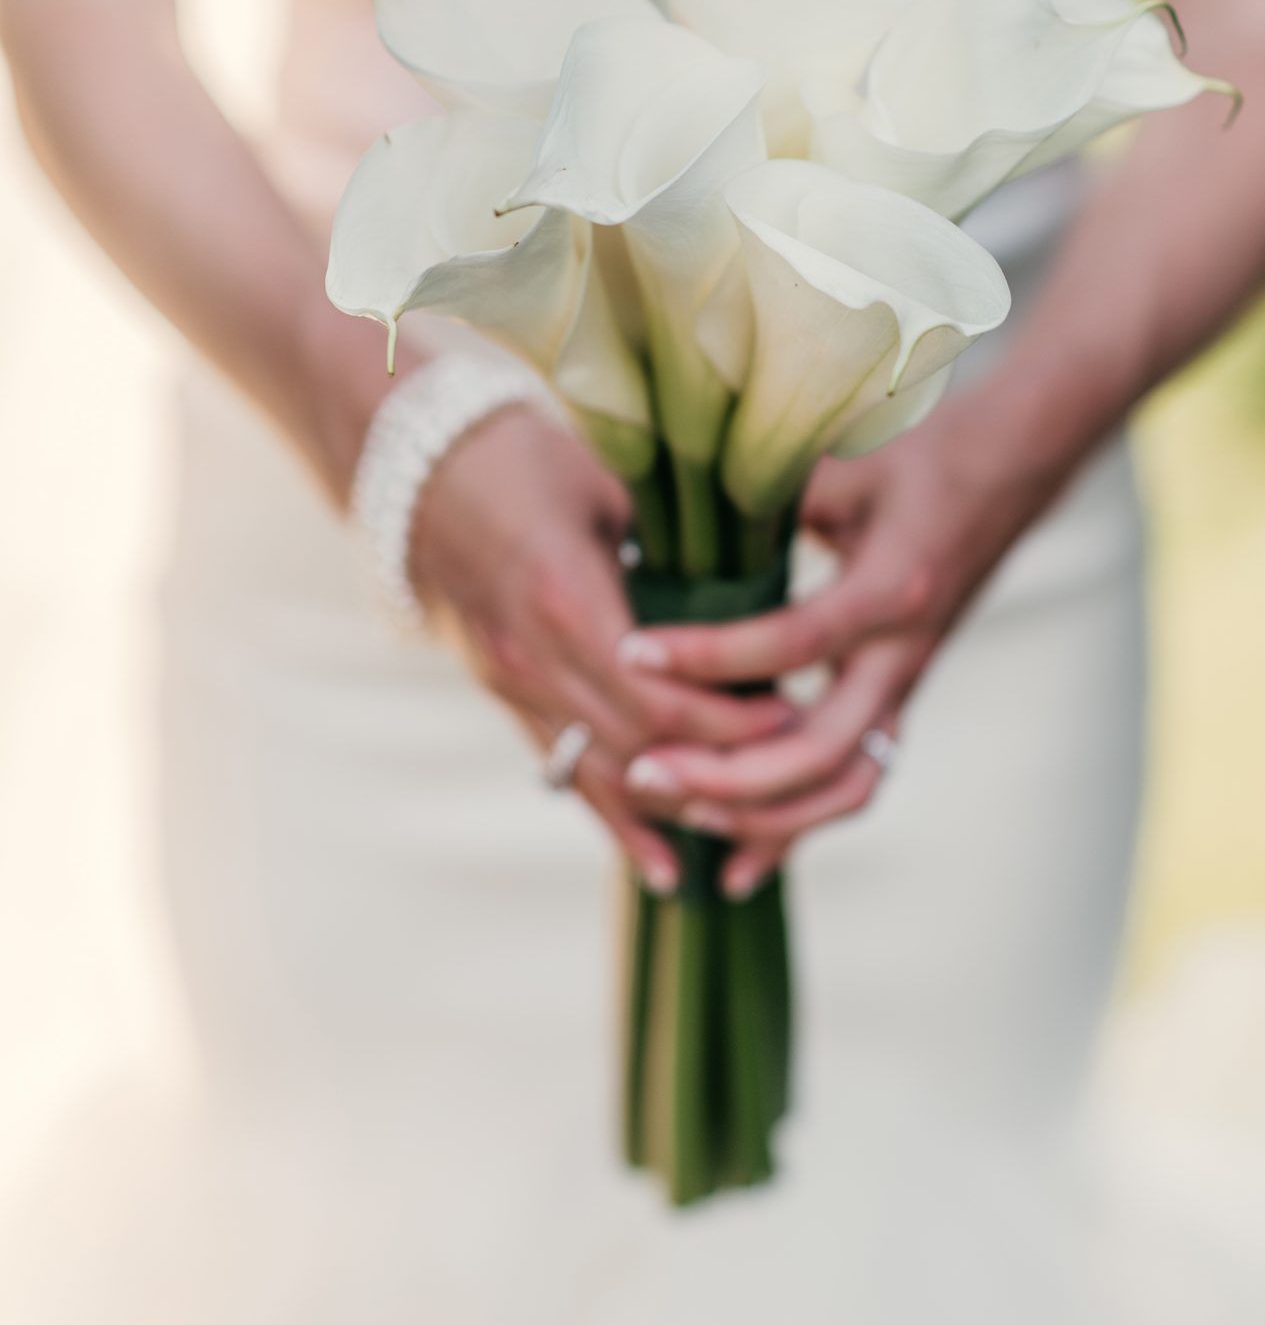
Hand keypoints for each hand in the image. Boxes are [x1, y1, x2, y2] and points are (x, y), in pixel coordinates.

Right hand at [409, 404, 793, 890]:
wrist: (411, 465)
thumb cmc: (522, 454)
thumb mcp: (608, 485)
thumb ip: (673, 542)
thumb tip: (761, 579)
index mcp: (565, 598)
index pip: (662, 694)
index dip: (731, 718)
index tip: (792, 712)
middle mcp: (531, 657)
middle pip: (639, 743)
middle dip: (720, 760)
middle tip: (789, 759)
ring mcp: (508, 684)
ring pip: (603, 776)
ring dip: (677, 805)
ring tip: (750, 829)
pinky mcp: (498, 694)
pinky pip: (563, 772)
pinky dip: (619, 822)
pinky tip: (666, 870)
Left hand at [617, 399, 1064, 895]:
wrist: (1012, 469)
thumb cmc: (920, 454)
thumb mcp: (845, 464)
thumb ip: (770, 492)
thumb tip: (671, 503)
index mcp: (890, 590)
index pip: (790, 641)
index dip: (707, 654)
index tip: (629, 651)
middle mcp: (902, 654)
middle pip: (817, 749)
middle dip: (726, 774)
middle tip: (643, 772)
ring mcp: (904, 686)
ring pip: (841, 788)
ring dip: (760, 815)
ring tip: (679, 813)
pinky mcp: (898, 701)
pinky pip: (849, 786)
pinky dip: (794, 829)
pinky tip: (736, 866)